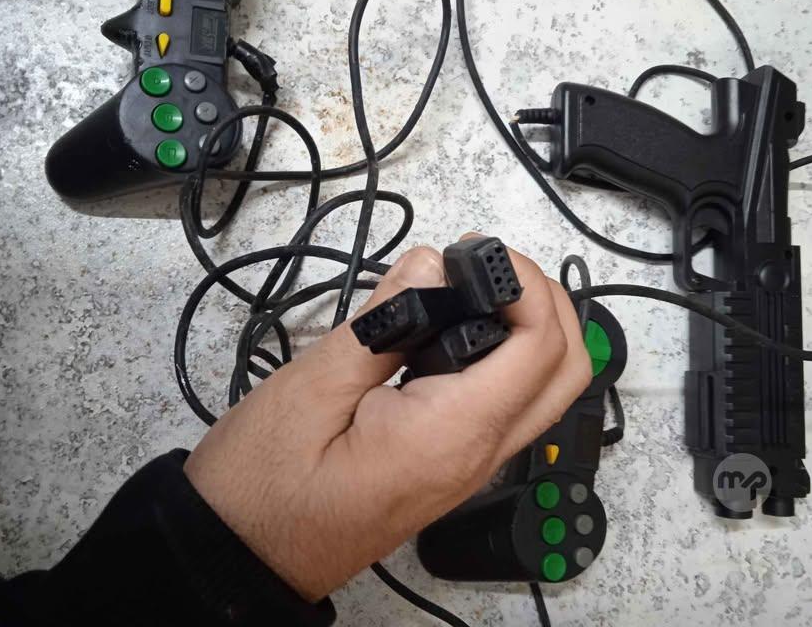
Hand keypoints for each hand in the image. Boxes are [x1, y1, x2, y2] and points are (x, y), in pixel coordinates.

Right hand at [184, 236, 591, 601]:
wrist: (243, 559)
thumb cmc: (261, 489)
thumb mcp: (311, 389)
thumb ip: (382, 322)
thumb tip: (433, 266)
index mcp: (449, 435)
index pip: (539, 348)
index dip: (525, 284)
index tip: (474, 252)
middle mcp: (477, 455)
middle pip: (567, 370)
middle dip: (544, 301)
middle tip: (482, 266)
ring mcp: (470, 465)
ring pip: (545, 389)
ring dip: (530, 327)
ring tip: (466, 289)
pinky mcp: (453, 465)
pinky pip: (509, 404)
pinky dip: (506, 356)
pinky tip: (453, 329)